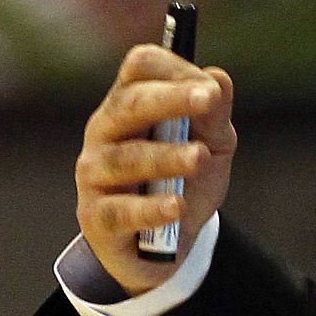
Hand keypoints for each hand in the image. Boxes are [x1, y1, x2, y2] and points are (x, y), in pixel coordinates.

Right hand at [75, 44, 236, 295]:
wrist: (162, 245)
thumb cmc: (184, 182)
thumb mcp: (211, 147)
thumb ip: (215, 117)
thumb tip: (219, 78)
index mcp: (131, 104)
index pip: (140, 69)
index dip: (176, 72)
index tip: (212, 90)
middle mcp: (106, 132)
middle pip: (131, 105)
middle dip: (172, 100)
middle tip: (209, 99)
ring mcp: (95, 173)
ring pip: (128, 158)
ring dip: (168, 156)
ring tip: (200, 157)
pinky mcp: (97, 218)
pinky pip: (122, 210)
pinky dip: (151, 208)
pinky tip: (177, 206)